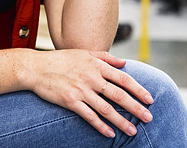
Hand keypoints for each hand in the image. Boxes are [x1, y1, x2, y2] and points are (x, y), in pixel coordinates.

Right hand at [21, 49, 153, 137]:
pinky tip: (110, 133)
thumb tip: (124, 62)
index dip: (138, 89)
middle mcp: (91, 78)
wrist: (36, 68)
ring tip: (133, 131)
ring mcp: (81, 90)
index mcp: (96, 65)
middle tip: (148, 118)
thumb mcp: (84, 53)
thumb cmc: (61, 60)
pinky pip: (89, 116)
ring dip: (121, 121)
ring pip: (106, 109)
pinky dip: (101, 126)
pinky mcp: (70, 101)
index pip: (123, 78)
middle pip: (119, 95)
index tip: (150, 99)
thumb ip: (105, 57)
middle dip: (136, 108)